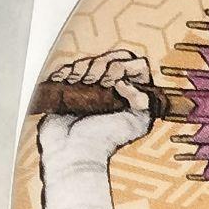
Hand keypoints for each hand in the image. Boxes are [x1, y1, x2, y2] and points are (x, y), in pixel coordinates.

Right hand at [38, 49, 153, 158]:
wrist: (72, 150)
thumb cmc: (105, 140)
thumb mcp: (136, 122)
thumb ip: (143, 100)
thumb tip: (124, 81)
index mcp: (135, 94)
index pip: (136, 64)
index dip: (124, 67)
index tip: (112, 83)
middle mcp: (116, 88)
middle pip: (112, 58)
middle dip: (101, 65)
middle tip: (93, 82)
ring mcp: (93, 87)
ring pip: (90, 62)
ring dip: (82, 68)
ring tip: (78, 82)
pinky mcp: (71, 88)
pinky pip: (69, 69)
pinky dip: (66, 72)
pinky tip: (66, 80)